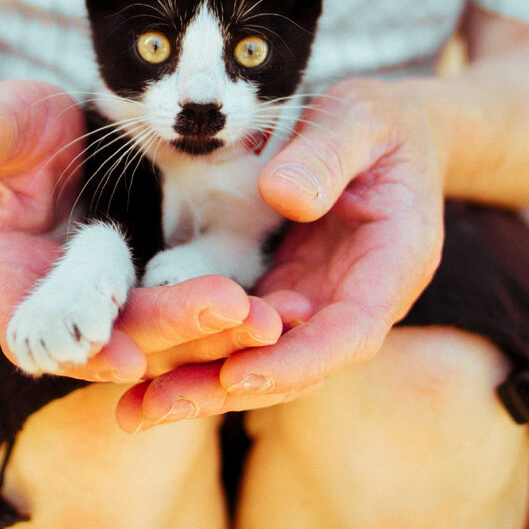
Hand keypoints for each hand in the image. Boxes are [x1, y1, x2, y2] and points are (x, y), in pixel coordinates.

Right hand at [0, 79, 304, 383]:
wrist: (61, 137)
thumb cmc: (22, 128)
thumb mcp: (4, 120)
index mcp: (6, 273)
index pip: (33, 328)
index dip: (76, 345)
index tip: (128, 358)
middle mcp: (60, 304)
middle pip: (113, 337)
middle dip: (174, 331)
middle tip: (236, 317)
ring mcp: (111, 303)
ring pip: (162, 333)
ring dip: (215, 333)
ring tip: (271, 321)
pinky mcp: (155, 292)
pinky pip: (192, 311)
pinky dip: (232, 315)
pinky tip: (282, 312)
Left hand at [115, 78, 446, 430]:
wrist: (390, 131)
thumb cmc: (381, 122)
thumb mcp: (361, 119)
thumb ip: (328, 154)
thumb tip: (284, 197)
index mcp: (393, 265)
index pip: (349, 332)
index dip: (296, 360)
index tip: (236, 376)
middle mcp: (356, 298)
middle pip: (299, 364)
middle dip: (229, 389)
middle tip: (157, 405)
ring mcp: (318, 300)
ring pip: (266, 358)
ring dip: (204, 385)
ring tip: (136, 408)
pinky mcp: (286, 292)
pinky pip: (246, 332)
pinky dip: (202, 351)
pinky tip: (147, 368)